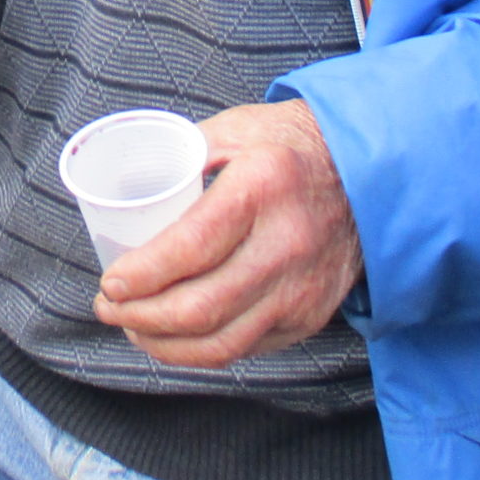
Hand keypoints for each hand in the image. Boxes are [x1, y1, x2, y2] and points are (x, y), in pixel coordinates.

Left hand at [93, 100, 362, 369]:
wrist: (372, 173)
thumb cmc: (292, 145)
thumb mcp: (236, 129)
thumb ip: (185, 154)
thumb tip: (133, 188)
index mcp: (261, 188)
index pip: (190, 248)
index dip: (142, 275)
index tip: (110, 281)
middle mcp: (286, 244)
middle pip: (200, 308)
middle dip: (139, 317)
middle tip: (107, 306)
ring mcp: (302, 288)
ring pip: (221, 343)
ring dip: (164, 344)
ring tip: (132, 326)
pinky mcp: (310, 316)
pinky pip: (246, 348)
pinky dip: (201, 350)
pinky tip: (174, 336)